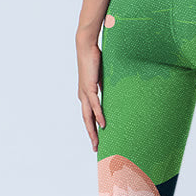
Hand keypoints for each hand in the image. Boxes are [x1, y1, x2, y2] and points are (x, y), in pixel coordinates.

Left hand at [76, 26, 105, 151]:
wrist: (86, 47)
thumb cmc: (94, 60)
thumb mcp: (102, 78)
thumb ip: (104, 88)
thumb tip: (112, 94)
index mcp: (85, 95)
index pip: (88, 116)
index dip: (92, 129)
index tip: (97, 140)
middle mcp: (82, 96)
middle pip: (86, 120)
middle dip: (91, 135)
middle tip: (95, 148)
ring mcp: (84, 93)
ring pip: (88, 116)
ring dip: (92, 130)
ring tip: (97, 142)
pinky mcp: (89, 87)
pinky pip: (94, 105)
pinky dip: (98, 115)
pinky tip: (102, 125)